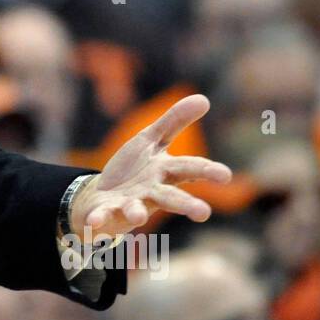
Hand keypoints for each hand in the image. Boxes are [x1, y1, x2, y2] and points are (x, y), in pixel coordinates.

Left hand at [71, 94, 230, 241]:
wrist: (104, 196)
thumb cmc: (136, 167)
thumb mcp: (152, 139)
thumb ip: (175, 121)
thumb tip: (204, 98)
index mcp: (165, 172)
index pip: (189, 169)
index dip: (207, 171)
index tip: (226, 175)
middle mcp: (151, 192)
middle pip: (170, 197)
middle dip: (186, 204)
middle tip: (204, 213)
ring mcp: (130, 204)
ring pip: (136, 210)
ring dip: (137, 212)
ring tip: (138, 215)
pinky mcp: (107, 212)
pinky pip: (103, 216)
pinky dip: (98, 219)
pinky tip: (93, 221)